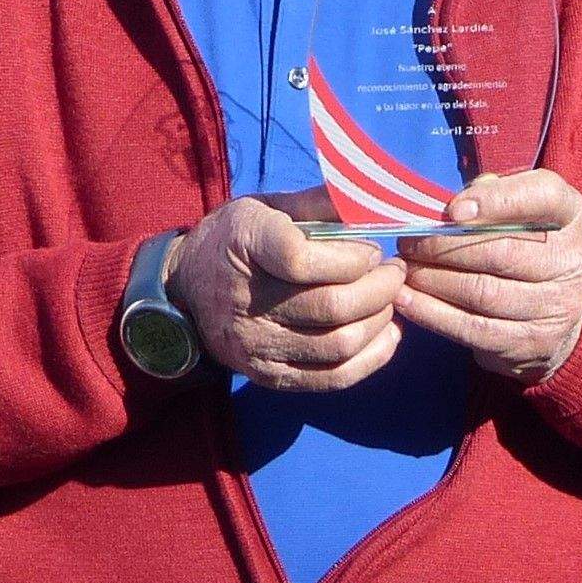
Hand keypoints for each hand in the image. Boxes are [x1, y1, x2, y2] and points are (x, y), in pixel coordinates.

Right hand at [171, 192, 406, 392]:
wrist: (186, 288)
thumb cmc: (237, 239)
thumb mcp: (268, 206)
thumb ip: (320, 204)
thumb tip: (374, 206)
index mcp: (244, 244)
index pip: (302, 259)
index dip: (352, 257)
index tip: (370, 250)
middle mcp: (245, 300)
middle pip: (331, 306)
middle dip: (380, 288)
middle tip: (395, 273)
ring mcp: (255, 344)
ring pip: (339, 344)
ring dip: (379, 321)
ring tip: (390, 300)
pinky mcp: (268, 375)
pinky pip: (331, 378)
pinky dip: (371, 358)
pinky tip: (387, 334)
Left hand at [394, 171, 581, 383]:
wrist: (551, 314)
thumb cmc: (524, 246)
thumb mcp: (521, 210)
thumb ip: (493, 195)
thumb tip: (454, 207)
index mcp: (572, 215)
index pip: (544, 195)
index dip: (497, 200)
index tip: (452, 210)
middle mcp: (574, 261)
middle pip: (503, 251)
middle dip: (444, 246)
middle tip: (408, 242)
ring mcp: (558, 307)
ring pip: (483, 292)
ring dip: (433, 280)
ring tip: (404, 270)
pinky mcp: (532, 343)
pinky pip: (474, 328)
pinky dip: (433, 314)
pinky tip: (406, 301)